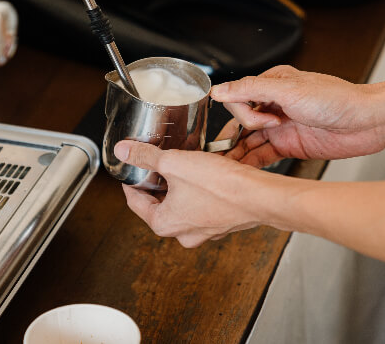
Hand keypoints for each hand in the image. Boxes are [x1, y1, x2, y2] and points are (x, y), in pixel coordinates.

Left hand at [116, 140, 274, 247]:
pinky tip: (205, 172)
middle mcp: (183, 233)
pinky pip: (202, 204)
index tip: (131, 169)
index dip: (131, 181)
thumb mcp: (174, 163)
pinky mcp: (221, 222)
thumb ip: (145, 156)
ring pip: (182, 203)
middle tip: (157, 162)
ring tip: (181, 164)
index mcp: (164, 224)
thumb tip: (123, 151)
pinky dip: (199, 190)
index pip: (135, 202)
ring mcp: (204, 230)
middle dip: (158, 181)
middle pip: (159, 203)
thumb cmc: (221, 186)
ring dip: (180, 184)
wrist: (260, 196)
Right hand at [211, 65, 384, 166]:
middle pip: (240, 122)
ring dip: (238, 155)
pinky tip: (243, 173)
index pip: (238, 99)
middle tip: (227, 155)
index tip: (265, 123)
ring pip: (249, 141)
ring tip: (226, 171)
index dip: (246, 115)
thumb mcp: (289, 90)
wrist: (370, 122)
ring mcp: (281, 126)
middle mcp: (274, 104)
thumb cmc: (338, 100)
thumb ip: (251, 89)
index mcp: (271, 84)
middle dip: (234, 138)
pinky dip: (252, 164)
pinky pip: (263, 156)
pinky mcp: (290, 146)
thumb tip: (218, 90)